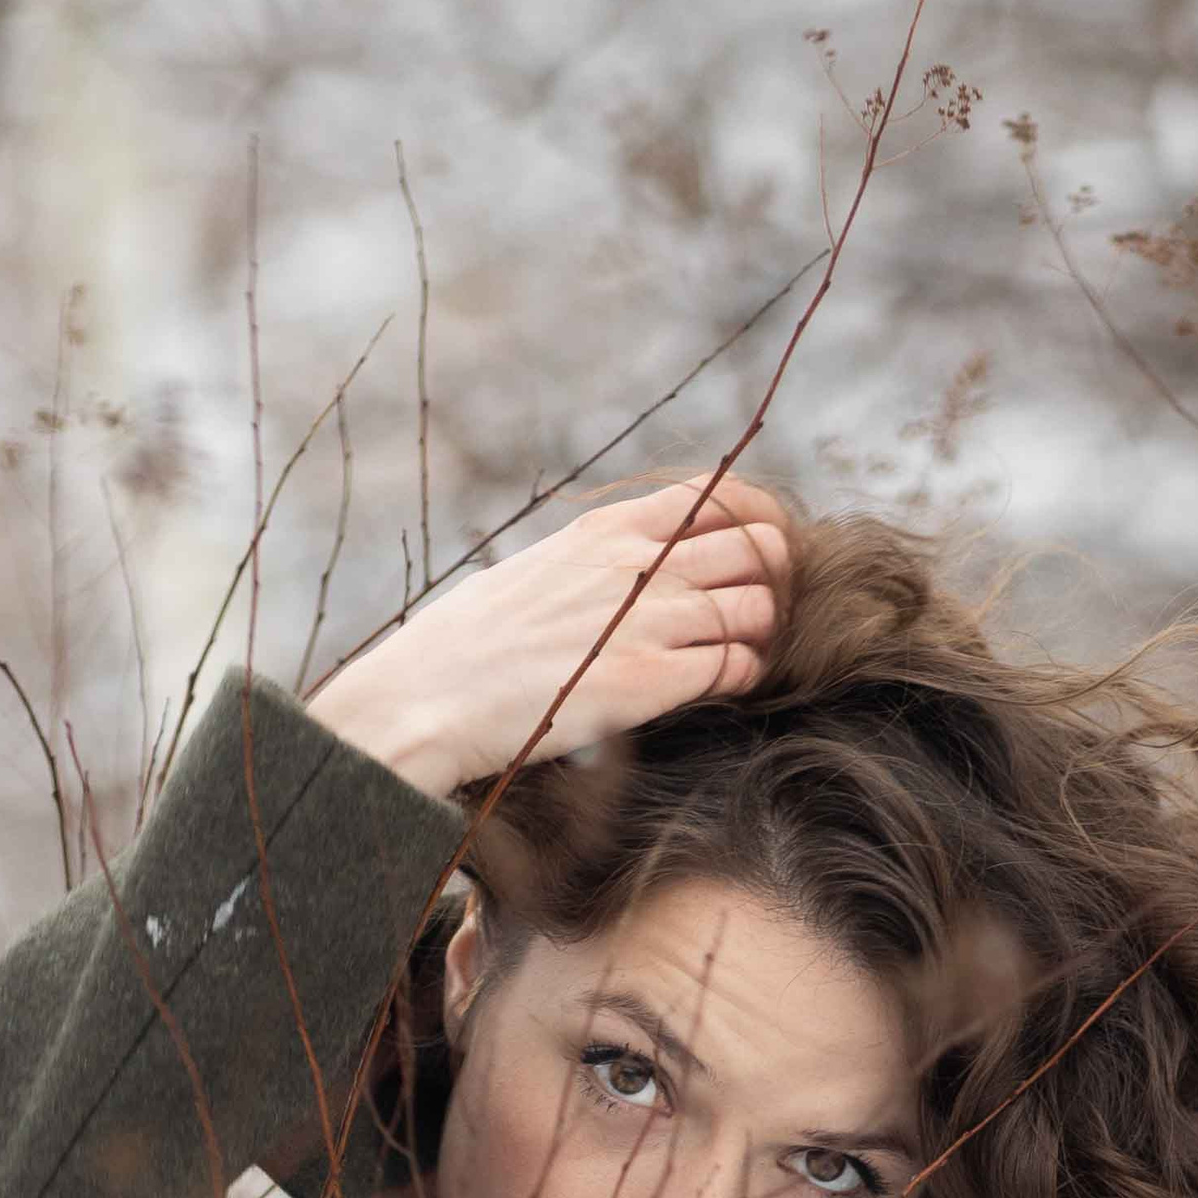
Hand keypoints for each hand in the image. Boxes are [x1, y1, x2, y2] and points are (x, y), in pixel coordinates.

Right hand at [305, 477, 789, 799]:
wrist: (425, 700)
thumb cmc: (469, 647)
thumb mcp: (534, 573)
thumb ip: (594, 564)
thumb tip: (630, 564)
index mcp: (605, 532)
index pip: (718, 497)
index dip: (757, 523)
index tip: (760, 554)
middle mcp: (631, 566)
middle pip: (754, 549)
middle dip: (772, 582)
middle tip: (762, 613)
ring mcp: (641, 621)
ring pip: (755, 608)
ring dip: (761, 633)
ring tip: (742, 653)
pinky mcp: (643, 682)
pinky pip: (732, 666)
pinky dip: (744, 675)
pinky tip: (727, 685)